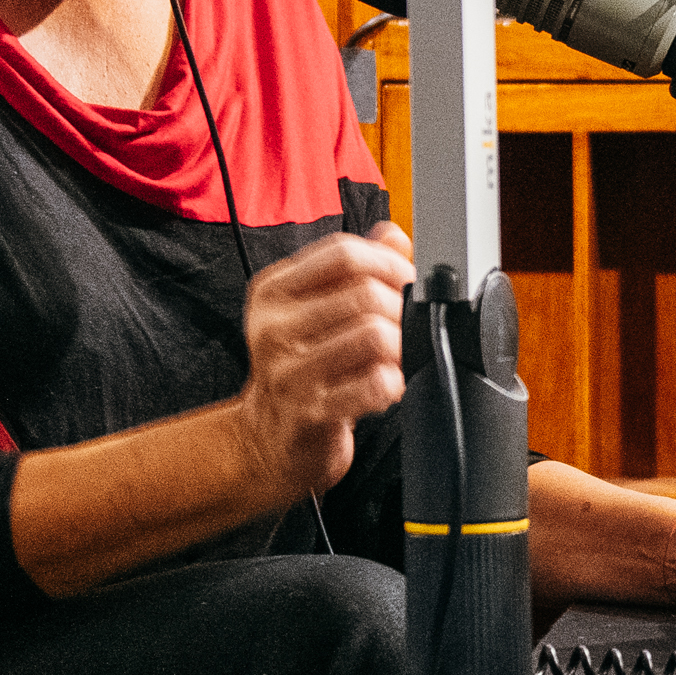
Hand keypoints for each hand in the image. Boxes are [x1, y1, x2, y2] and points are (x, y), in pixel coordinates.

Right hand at [241, 222, 412, 500]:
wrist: (268, 439)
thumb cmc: (298, 367)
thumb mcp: (314, 308)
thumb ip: (352, 269)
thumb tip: (393, 235)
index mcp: (273, 292)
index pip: (342, 253)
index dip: (388, 262)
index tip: (405, 279)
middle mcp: (273, 327)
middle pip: (365, 293)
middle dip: (401, 308)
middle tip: (407, 326)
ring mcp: (288, 371)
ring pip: (375, 335)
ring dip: (401, 347)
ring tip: (397, 358)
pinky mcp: (310, 412)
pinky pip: (373, 383)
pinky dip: (393, 383)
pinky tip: (385, 387)